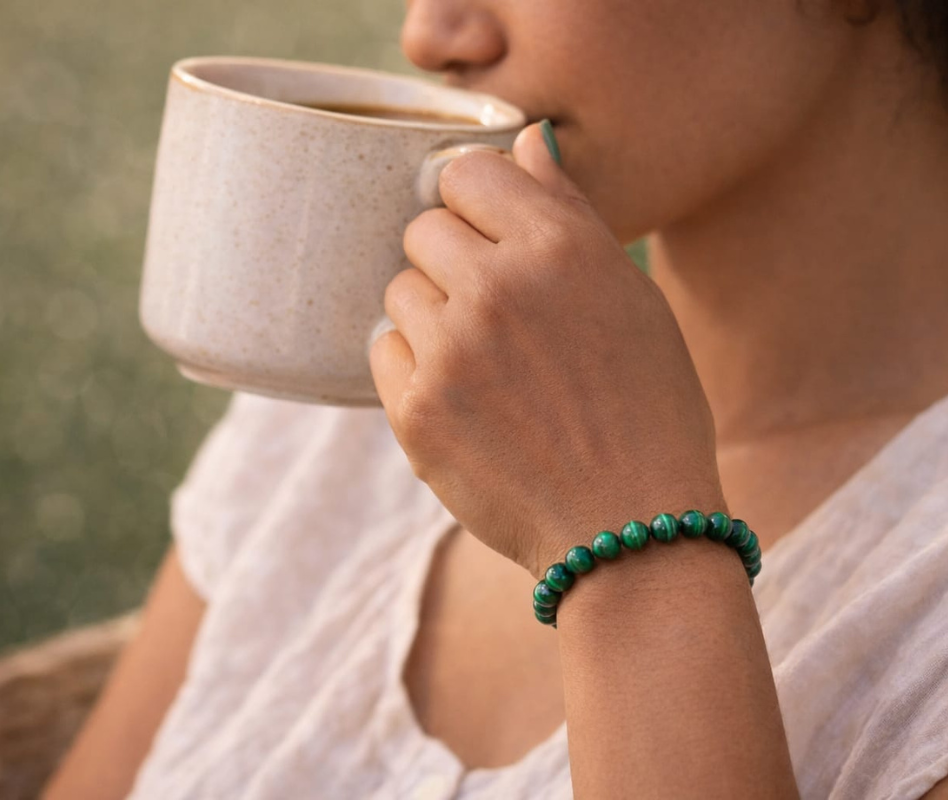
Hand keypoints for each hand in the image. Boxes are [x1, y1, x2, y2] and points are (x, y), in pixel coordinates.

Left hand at [369, 122, 725, 577]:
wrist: (630, 528)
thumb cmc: (647, 410)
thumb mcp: (632, 299)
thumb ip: (568, 213)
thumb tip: (527, 140)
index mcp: (561, 249)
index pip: (466, 171)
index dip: (475, 202)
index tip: (489, 235)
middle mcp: (499, 288)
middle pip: (422, 229)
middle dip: (451, 261)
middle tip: (494, 314)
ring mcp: (450, 351)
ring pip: (399, 291)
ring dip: (432, 317)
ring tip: (484, 365)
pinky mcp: (416, 411)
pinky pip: (383, 350)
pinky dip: (414, 368)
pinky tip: (463, 400)